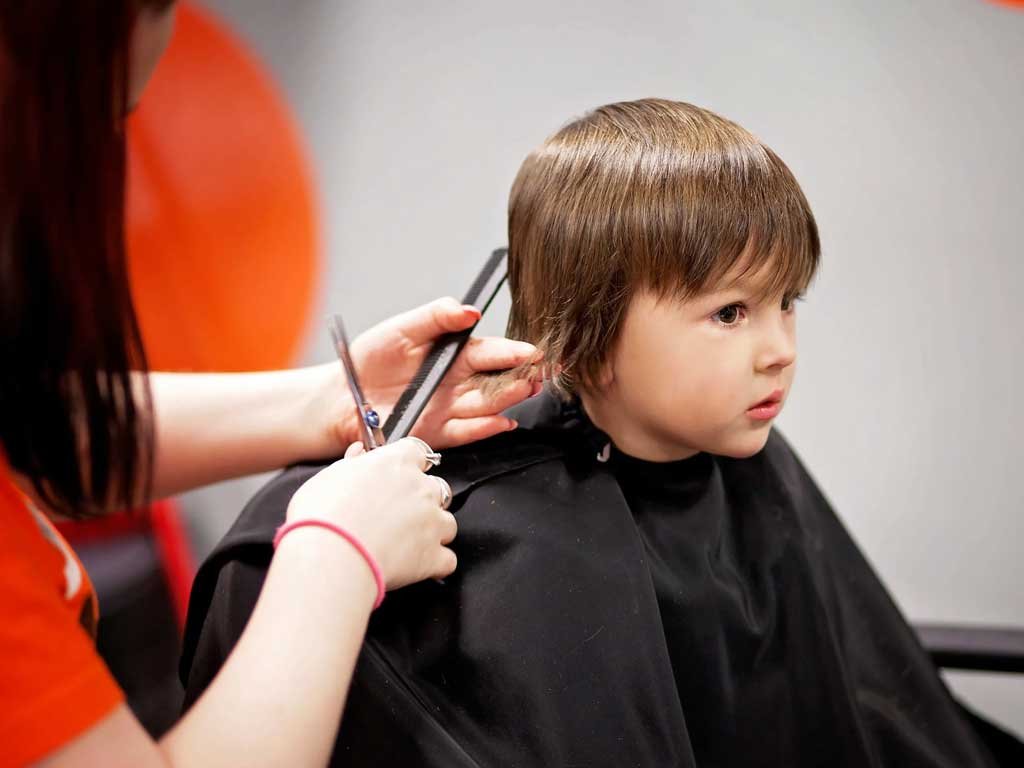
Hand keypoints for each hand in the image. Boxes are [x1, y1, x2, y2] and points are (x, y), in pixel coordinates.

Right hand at [286, 439, 456, 588]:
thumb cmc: (323, 516)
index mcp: (397, 463)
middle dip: (423, 501)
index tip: (400, 475)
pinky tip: (417, 567)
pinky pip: (447, 560)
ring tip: (405, 544)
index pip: (417, 451)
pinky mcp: (434, 556)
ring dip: (433, 532)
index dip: (410, 464)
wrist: (329, 556)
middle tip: (397, 515)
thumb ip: (351, 463)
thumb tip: (359, 453)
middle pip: (437, 488)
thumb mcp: (329, 477)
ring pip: (447, 523)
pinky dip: (435, 565)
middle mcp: (422, 488)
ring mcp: (432, 522)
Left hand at [330, 297, 540, 450]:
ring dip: (508, 399)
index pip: (491, 352)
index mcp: (455, 355)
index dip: (513, 352)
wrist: (342, 395)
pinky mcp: (437, 433)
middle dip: (520, 376)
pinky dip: (486, 428)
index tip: (533, 351)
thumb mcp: (402, 328)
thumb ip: (436, 316)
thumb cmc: (371, 358)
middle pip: (497, 381)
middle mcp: (458, 383)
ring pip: (487, 405)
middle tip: (538, 373)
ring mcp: (450, 409)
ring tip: (525, 390)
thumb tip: (469, 310)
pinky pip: (466, 431)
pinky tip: (503, 421)